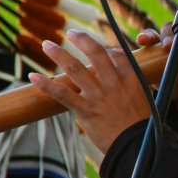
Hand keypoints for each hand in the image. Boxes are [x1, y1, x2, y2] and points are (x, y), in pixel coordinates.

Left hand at [28, 30, 152, 152]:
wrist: (137, 144)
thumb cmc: (144, 125)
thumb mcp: (145, 99)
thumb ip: (132, 87)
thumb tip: (123, 84)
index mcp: (130, 77)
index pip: (116, 54)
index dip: (107, 49)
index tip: (101, 50)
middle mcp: (113, 81)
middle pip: (95, 52)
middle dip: (80, 39)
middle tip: (70, 32)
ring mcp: (97, 94)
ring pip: (74, 67)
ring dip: (58, 53)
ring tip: (47, 44)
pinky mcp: (85, 109)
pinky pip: (61, 93)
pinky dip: (45, 84)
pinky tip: (32, 76)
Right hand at [135, 18, 177, 101]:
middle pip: (175, 26)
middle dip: (173, 33)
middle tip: (173, 44)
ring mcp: (165, 43)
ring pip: (158, 32)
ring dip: (156, 36)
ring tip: (157, 45)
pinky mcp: (152, 53)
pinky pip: (146, 42)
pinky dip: (143, 39)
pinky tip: (142, 42)